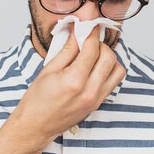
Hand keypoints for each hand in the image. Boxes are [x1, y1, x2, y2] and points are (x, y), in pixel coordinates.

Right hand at [11, 22, 125, 144]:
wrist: (36, 125)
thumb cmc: (37, 100)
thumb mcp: (49, 69)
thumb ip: (67, 49)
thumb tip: (77, 33)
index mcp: (74, 81)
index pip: (92, 50)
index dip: (91, 34)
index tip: (89, 27)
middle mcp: (89, 91)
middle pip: (109, 58)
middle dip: (101, 45)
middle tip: (89, 41)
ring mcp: (96, 99)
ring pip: (118, 70)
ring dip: (109, 59)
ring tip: (94, 56)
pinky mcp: (98, 104)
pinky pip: (113, 82)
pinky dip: (108, 71)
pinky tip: (94, 68)